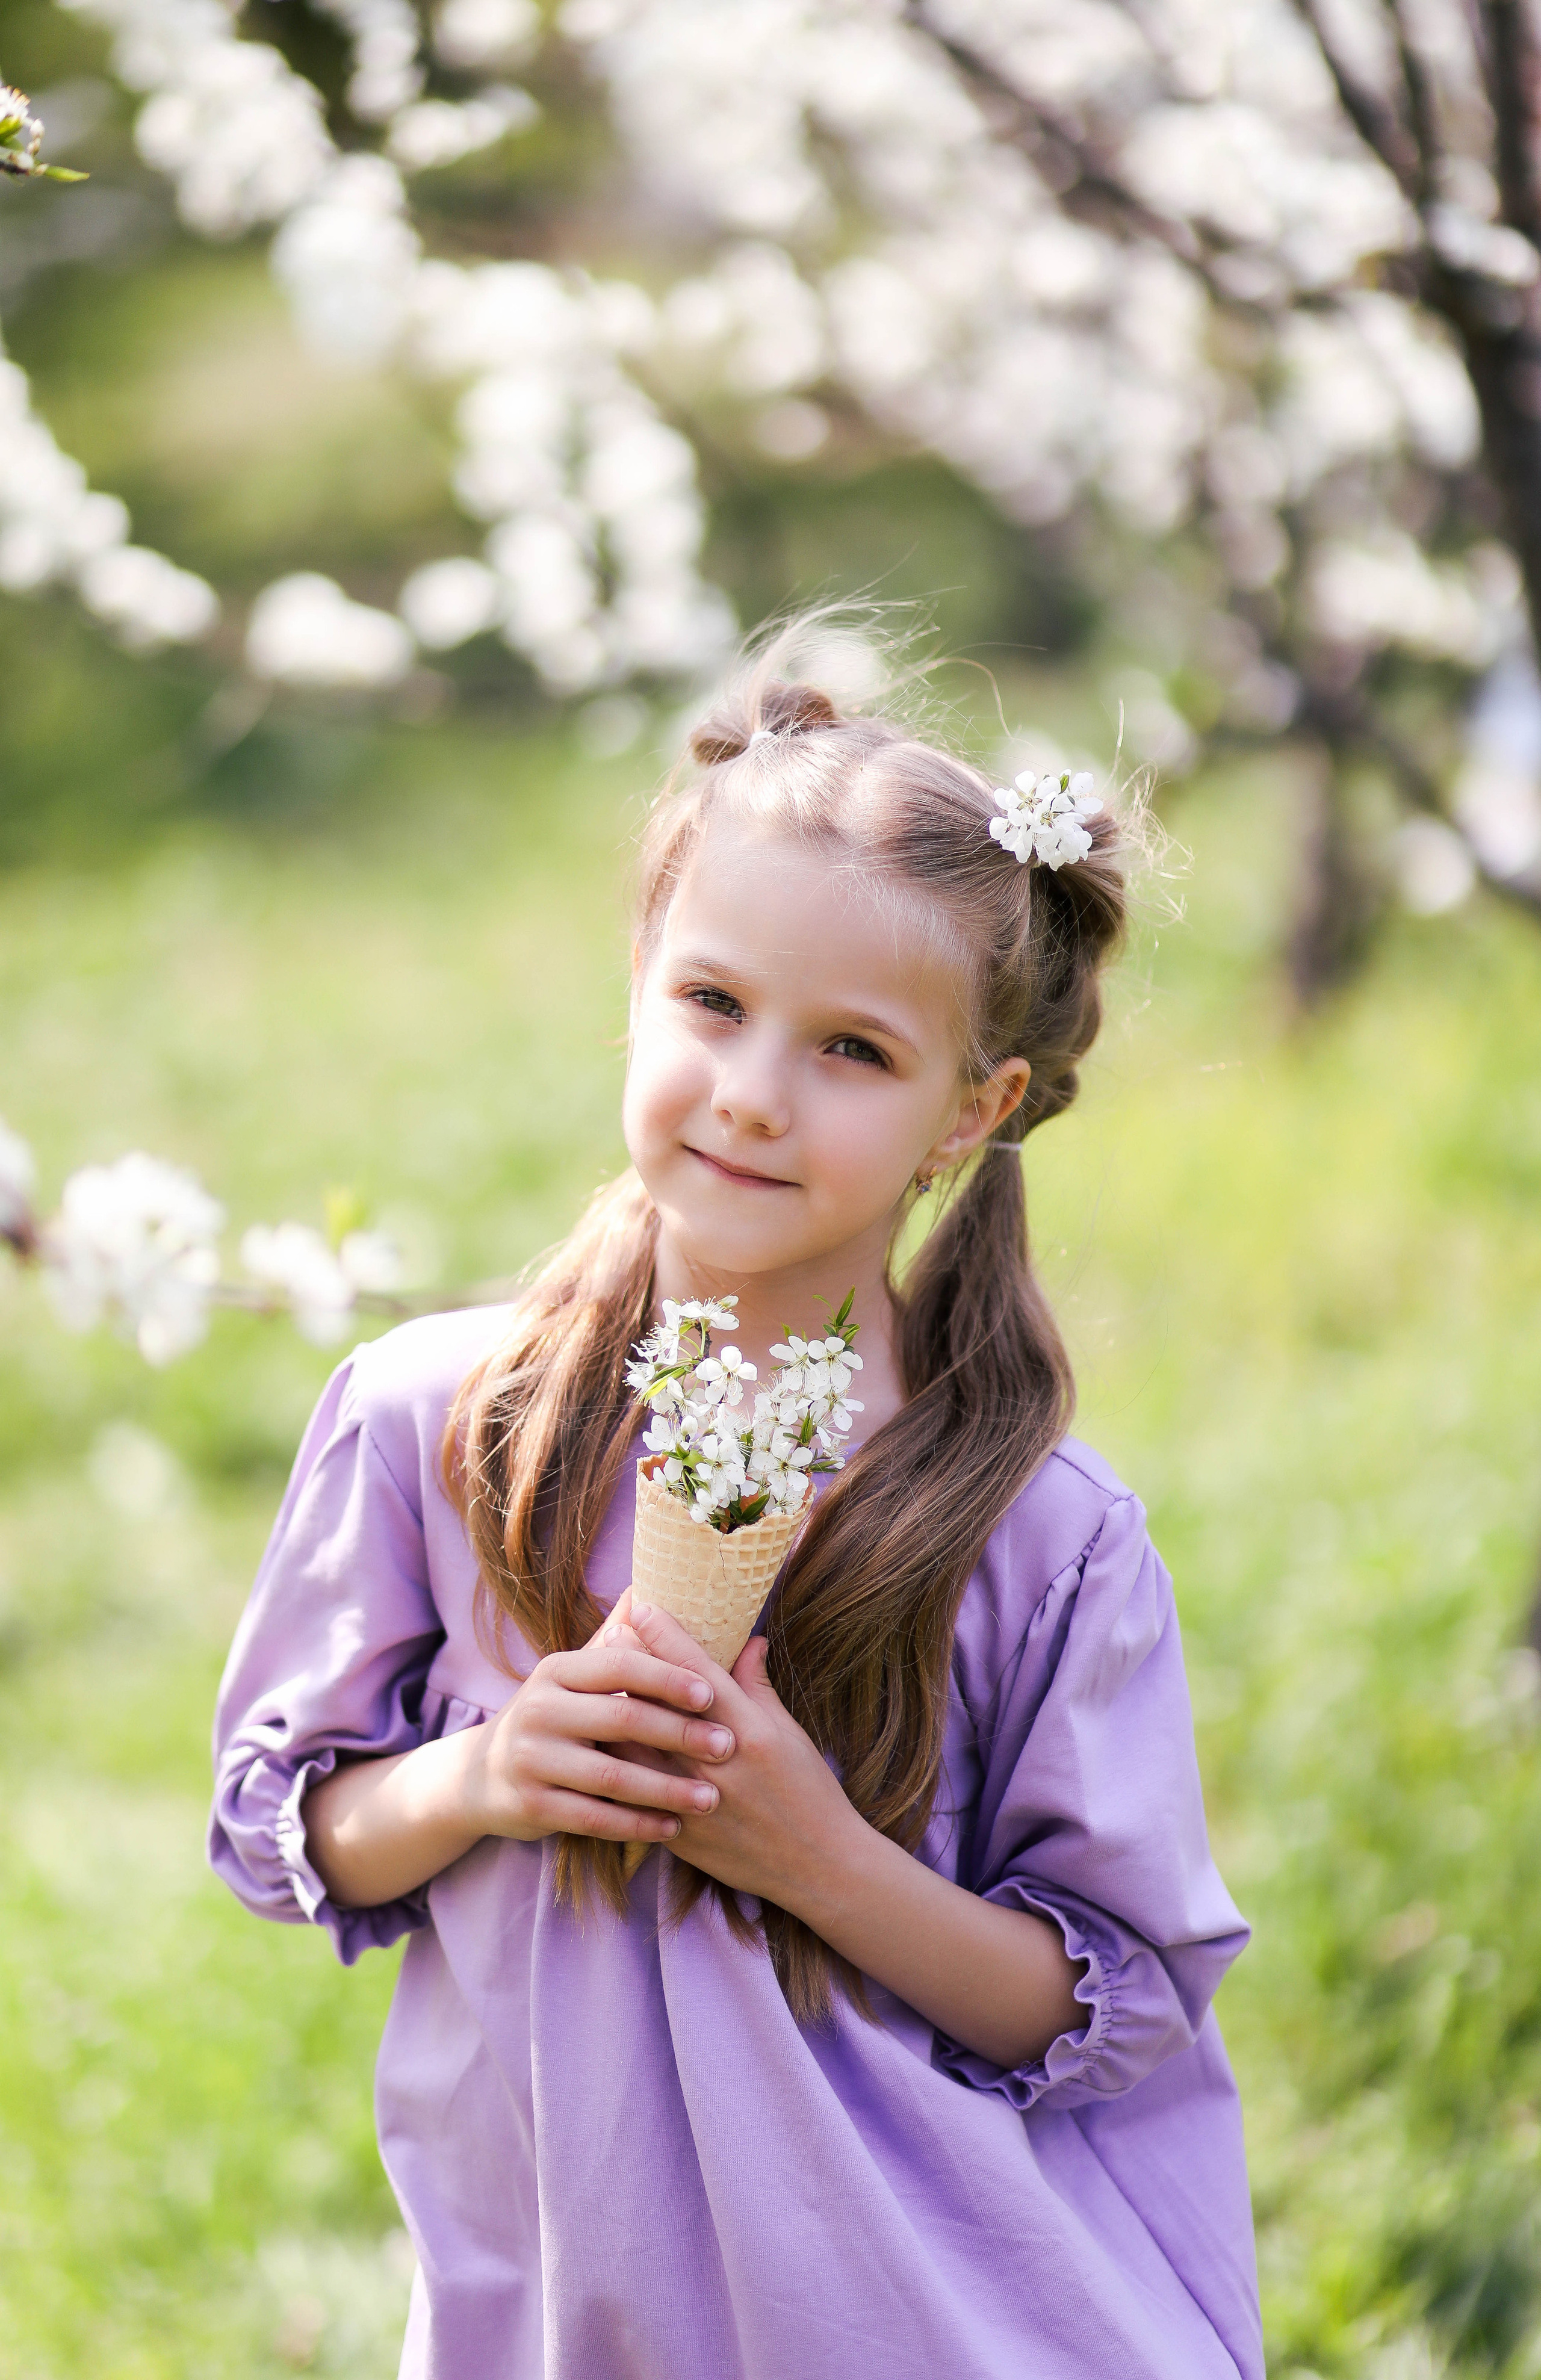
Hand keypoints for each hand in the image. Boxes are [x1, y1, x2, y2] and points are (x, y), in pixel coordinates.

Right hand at [463, 1591, 736, 1845]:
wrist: (480, 1775)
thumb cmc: (550, 1718)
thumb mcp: (570, 1677)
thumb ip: (611, 1640)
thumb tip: (645, 1589)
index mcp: (556, 1670)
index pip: (619, 1664)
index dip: (667, 1677)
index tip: (711, 1694)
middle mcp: (538, 1710)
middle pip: (622, 1718)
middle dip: (681, 1733)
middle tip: (727, 1746)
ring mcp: (531, 1759)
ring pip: (612, 1776)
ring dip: (667, 1789)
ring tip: (711, 1797)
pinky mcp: (531, 1805)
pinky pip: (594, 1817)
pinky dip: (637, 1824)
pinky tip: (672, 1827)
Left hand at [614, 1600, 861, 1911]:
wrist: (819, 1866)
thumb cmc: (810, 1791)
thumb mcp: (790, 1733)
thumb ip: (759, 1687)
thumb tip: (748, 1640)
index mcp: (750, 1730)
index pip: (698, 1672)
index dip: (667, 1637)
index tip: (642, 1607)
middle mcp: (719, 1762)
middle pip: (659, 1705)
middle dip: (630, 1666)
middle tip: (608, 1633)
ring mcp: (695, 1800)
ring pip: (636, 1750)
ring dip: (614, 1715)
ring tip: (593, 1687)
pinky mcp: (680, 1834)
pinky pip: (635, 1797)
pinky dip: (616, 1768)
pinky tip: (598, 1746)